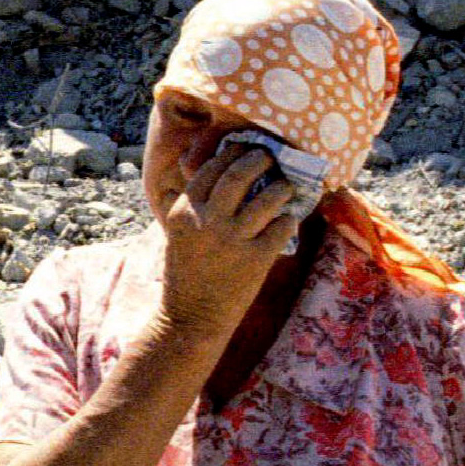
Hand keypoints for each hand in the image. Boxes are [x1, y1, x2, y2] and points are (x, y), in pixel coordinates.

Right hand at [156, 143, 300, 337]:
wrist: (191, 318)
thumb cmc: (183, 275)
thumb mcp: (174, 236)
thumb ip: (184, 206)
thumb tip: (190, 180)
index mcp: (184, 213)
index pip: (210, 170)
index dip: (231, 153)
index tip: (245, 147)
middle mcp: (207, 221)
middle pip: (238, 176)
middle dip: (259, 160)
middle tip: (271, 157)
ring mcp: (233, 240)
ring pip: (267, 199)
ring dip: (281, 187)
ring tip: (287, 185)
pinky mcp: (256, 259)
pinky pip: (281, 228)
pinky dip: (288, 220)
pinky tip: (290, 218)